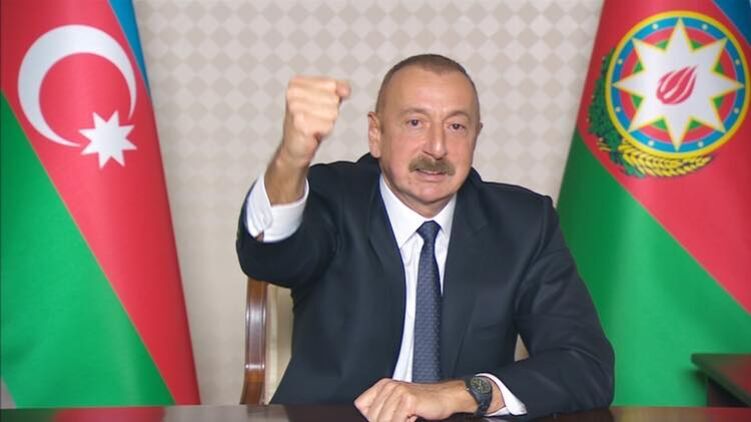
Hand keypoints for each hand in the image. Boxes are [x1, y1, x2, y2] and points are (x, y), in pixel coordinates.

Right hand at [265, 76, 349, 203]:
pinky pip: (328, 125)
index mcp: (296, 82)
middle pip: (334, 99)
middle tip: (315, 117)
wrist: (294, 145)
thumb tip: (345, 90)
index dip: (331, 98)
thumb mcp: (325, 99)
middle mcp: (293, 93)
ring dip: (327, 122)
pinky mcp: (300, 124)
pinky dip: (324, 131)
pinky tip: (312, 132)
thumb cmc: (309, 121)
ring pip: (333, 112)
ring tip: (314, 124)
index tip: (318, 105)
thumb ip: (338, 88)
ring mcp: (295, 108)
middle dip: (329, 111)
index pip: (332, 84)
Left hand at [354, 378, 475, 421]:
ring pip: (383, 420)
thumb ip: (383, 409)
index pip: (361, 405)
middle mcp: (389, 386)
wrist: (445, 398)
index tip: (386, 417)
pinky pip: (396, 421)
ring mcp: (398, 392)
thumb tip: (371, 420)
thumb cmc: (422, 402)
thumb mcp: (397, 403)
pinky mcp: (408, 400)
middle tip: (401, 417)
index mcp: (383, 385)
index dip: (372, 416)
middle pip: (372, 416)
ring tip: (407, 417)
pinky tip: (412, 417)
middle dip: (386, 421)